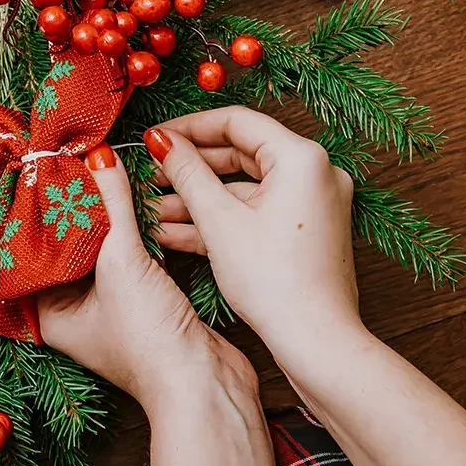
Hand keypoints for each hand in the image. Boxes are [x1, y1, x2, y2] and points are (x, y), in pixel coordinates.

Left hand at [37, 143, 258, 413]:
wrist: (207, 386)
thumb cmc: (149, 341)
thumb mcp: (121, 261)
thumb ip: (110, 203)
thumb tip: (98, 154)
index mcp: (50, 311)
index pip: (33, 250)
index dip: (39, 210)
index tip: (44, 169)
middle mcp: (75, 310)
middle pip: (68, 245)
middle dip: (75, 205)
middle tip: (74, 160)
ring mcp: (112, 306)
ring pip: (103, 247)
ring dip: (108, 214)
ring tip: (103, 170)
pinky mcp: (146, 301)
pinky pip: (132, 255)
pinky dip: (135, 230)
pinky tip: (137, 199)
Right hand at [144, 107, 359, 351]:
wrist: (318, 344)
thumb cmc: (274, 282)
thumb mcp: (219, 220)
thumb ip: (186, 171)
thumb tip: (159, 140)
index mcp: (302, 158)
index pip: (236, 121)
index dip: (188, 127)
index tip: (153, 137)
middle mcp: (314, 173)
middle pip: (239, 152)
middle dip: (188, 166)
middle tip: (148, 172)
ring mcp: (311, 203)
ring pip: (243, 185)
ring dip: (197, 196)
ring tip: (151, 206)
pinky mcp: (303, 229)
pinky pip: (255, 210)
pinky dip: (220, 217)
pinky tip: (174, 230)